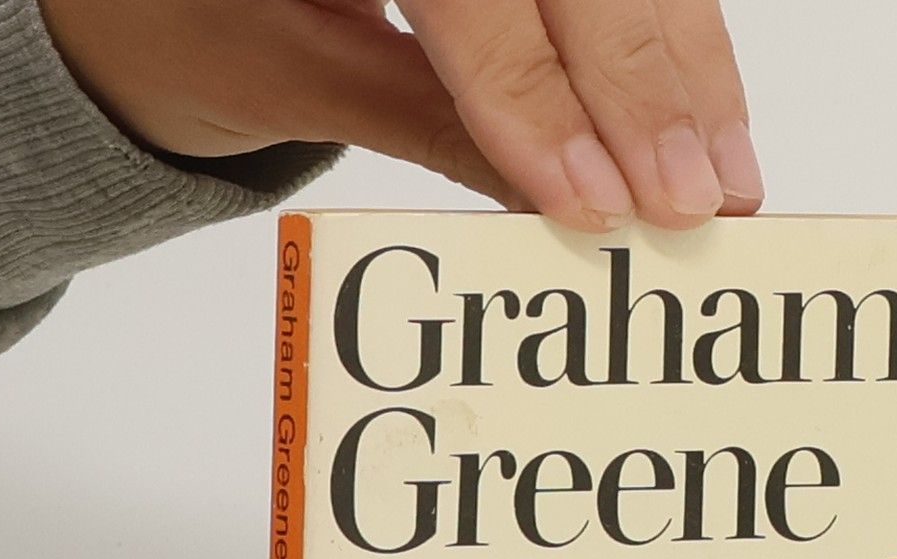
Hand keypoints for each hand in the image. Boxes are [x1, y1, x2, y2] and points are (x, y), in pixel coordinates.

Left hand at [37, 0, 763, 231]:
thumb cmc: (171, 16)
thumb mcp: (279, 69)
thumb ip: (423, 120)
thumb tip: (561, 201)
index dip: (535, 90)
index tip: (591, 200)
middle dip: (640, 80)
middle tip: (690, 200)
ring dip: (685, 63)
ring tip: (725, 179)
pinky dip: (676, 34)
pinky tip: (710, 113)